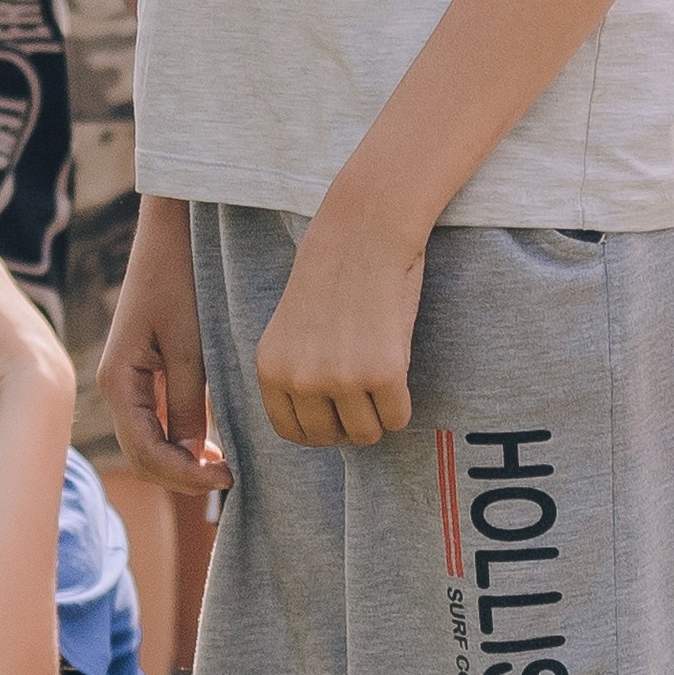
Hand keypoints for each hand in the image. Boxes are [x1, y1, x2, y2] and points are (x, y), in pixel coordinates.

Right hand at [97, 195, 227, 489]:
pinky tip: (212, 441)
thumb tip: (193, 455)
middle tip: (232, 479)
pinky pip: (155, 420)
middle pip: (141, 455)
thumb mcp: (190, 345)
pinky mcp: (143, 369)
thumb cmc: (181, 279)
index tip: (229, 479)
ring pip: (147, 441)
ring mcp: (128, 378)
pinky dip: (180, 439)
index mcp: (119, 381)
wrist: (172, 230)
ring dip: (181, 461)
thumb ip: (189, 403)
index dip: (185, 476)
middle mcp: (116, 385)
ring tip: (224, 466)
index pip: (145, 453)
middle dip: (182, 476)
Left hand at [254, 191, 424, 447]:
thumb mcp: (292, 332)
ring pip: (367, 434)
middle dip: (351, 423)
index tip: (337, 414)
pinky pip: (397, 418)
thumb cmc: (333, 280)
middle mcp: (300, 379)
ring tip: (379, 376)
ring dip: (378, 414)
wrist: (364, 236)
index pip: (292, 433)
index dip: (320, 429)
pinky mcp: (382, 373)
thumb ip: (295, 377)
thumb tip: (320, 431)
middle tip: (364, 392)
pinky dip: (402, 404)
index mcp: (270, 369)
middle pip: (331, 439)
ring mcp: (340, 378)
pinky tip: (397, 369)